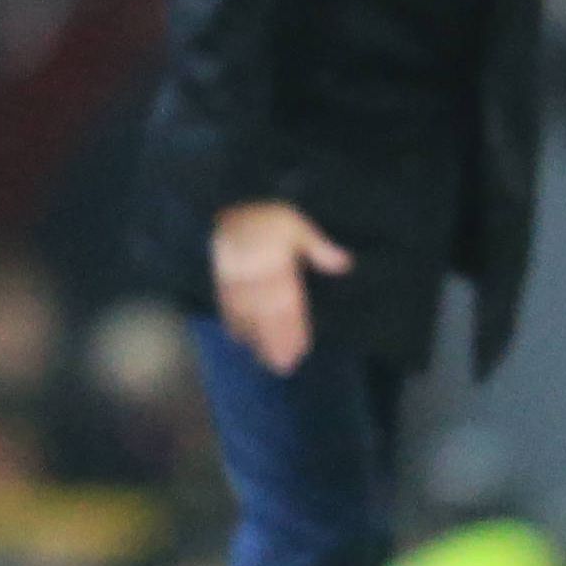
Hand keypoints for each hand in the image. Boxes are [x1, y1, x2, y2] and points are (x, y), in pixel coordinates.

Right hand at [211, 200, 353, 376]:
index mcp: (276, 262)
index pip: (286, 300)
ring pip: (247, 313)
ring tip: (265, 361)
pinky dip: (232, 323)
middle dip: (274, 340)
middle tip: (283, 366)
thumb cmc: (267, 215)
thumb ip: (318, 247)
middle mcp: (254, 274)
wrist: (227, 200)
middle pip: (266, 313)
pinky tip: (240, 340)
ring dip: (256, 338)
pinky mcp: (221, 278)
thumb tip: (345, 264)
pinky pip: (226, 304)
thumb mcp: (296, 223)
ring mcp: (235, 277)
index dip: (292, 327)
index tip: (299, 349)